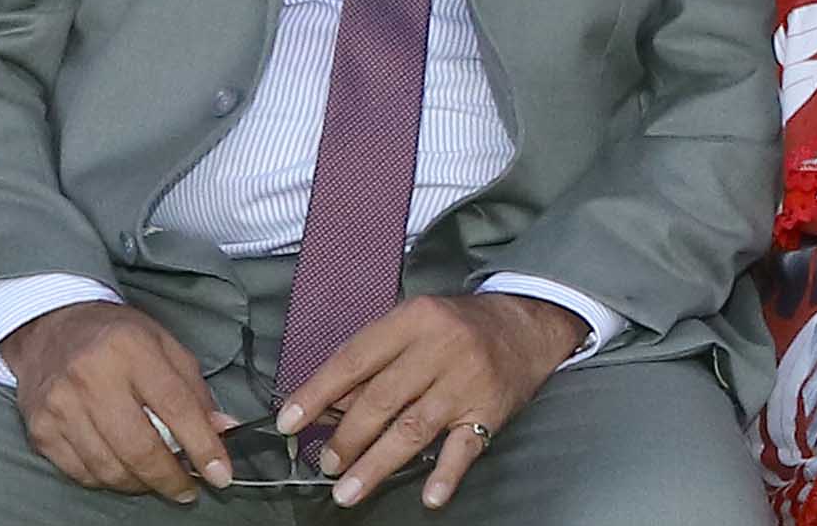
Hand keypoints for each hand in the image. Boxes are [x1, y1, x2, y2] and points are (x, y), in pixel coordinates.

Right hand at [0, 302, 232, 502]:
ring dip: (140, 484)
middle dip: (170, 478)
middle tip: (187, 489)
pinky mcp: (41, 430)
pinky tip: (124, 472)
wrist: (52, 329)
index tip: (220, 474)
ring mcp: (61, 407)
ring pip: (108, 467)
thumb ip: (195, 390)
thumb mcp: (166, 346)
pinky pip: (80, 472)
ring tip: (158, 480)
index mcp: (133, 350)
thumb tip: (223, 430)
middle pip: (139, 447)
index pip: (177, 407)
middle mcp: (92, 379)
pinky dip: (108, 480)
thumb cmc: (117, 336)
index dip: (202, 446)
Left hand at [277, 294, 585, 510]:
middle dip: (346, 438)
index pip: (354, 360)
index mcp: (415, 320)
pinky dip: (446, 474)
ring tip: (346, 491)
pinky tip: (430, 496)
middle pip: (381, 399)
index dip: (317, 393)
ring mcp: (468, 381)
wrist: (527, 325)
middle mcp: (442, 348)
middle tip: (326, 463)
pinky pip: (465, 446)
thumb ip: (374, 361)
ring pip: (413, 428)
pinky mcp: (491, 410)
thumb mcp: (414, 325)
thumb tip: (327, 407)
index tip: (289, 422)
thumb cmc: (458, 327)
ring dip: (375, 464)